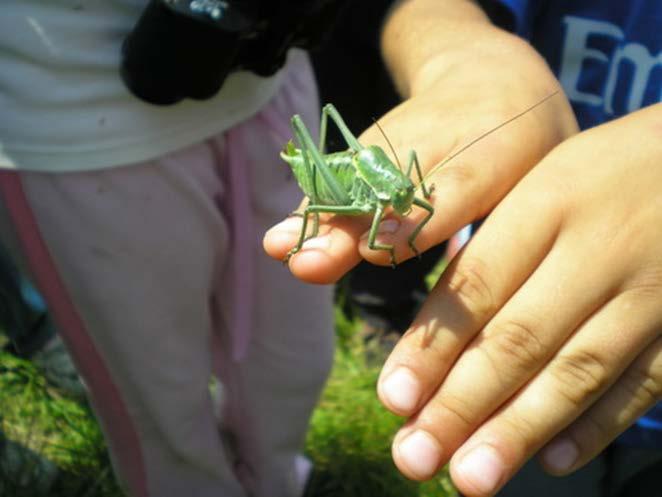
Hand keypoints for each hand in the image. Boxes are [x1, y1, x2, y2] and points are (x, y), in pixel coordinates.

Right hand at [263, 45, 576, 281]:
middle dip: (350, 227)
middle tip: (312, 261)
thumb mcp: (539, 179)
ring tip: (281, 248)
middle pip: (388, 186)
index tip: (376, 251)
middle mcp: (442, 136)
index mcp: (503, 148)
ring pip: (355, 179)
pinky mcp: (369, 142)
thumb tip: (486, 313)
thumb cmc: (527, 148)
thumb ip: (512, 229)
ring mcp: (399, 135)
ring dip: (319, 219)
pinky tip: (282, 238)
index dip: (417, 220)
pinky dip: (313, 208)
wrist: (490, 76)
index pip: (458, 184)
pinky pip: (339, 174)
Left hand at [377, 104, 661, 495]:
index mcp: (549, 200)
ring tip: (467, 477)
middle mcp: (599, 248)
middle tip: (413, 456)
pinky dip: (596, 426)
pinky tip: (549, 461)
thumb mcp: (540, 180)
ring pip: (578, 372)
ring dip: (518, 430)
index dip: (431, 347)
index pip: (477, 285)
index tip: (392, 398)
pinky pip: (645, 382)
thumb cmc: (600, 172)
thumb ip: (489, 245)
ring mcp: (653, 289)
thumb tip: (430, 327)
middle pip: (521, 339)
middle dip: (462, 404)